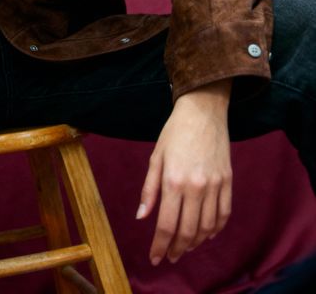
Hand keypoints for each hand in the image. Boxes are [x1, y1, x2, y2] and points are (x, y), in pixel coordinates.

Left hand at [136, 80, 232, 264]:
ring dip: (196, 243)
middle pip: (187, 231)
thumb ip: (149, 189)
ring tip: (185, 247)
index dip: (160, 245)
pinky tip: (206, 234)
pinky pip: (224, 215)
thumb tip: (141, 216)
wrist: (203, 112)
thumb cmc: (174, 132)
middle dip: (177, 249)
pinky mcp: (228, 182)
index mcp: (173, 181)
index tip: (154, 258)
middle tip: (169, 256)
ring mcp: (215, 186)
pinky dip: (215, 230)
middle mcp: (195, 187)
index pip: (166, 224)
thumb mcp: (156, 157)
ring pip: (207, 227)